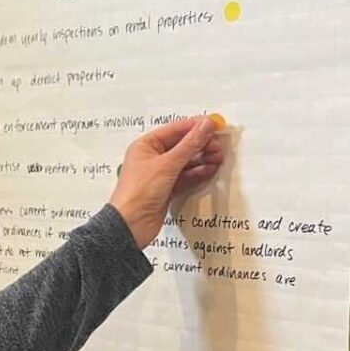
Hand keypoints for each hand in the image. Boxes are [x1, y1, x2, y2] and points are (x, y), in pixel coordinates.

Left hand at [109, 115, 223, 248]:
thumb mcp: (167, 164)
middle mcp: (152, 158)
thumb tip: (206, 125)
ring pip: (186, 161)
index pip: (175, 130)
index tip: (215, 125)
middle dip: (201, 144)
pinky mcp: (166, 189)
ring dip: (202, 158)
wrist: (131, 225)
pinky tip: (210, 169)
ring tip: (218, 157)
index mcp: (146, 145)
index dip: (196, 126)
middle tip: (218, 146)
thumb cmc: (138, 193)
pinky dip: (198, 172)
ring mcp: (160, 174)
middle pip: (182, 145)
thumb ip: (189, 144)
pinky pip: (186, 176)